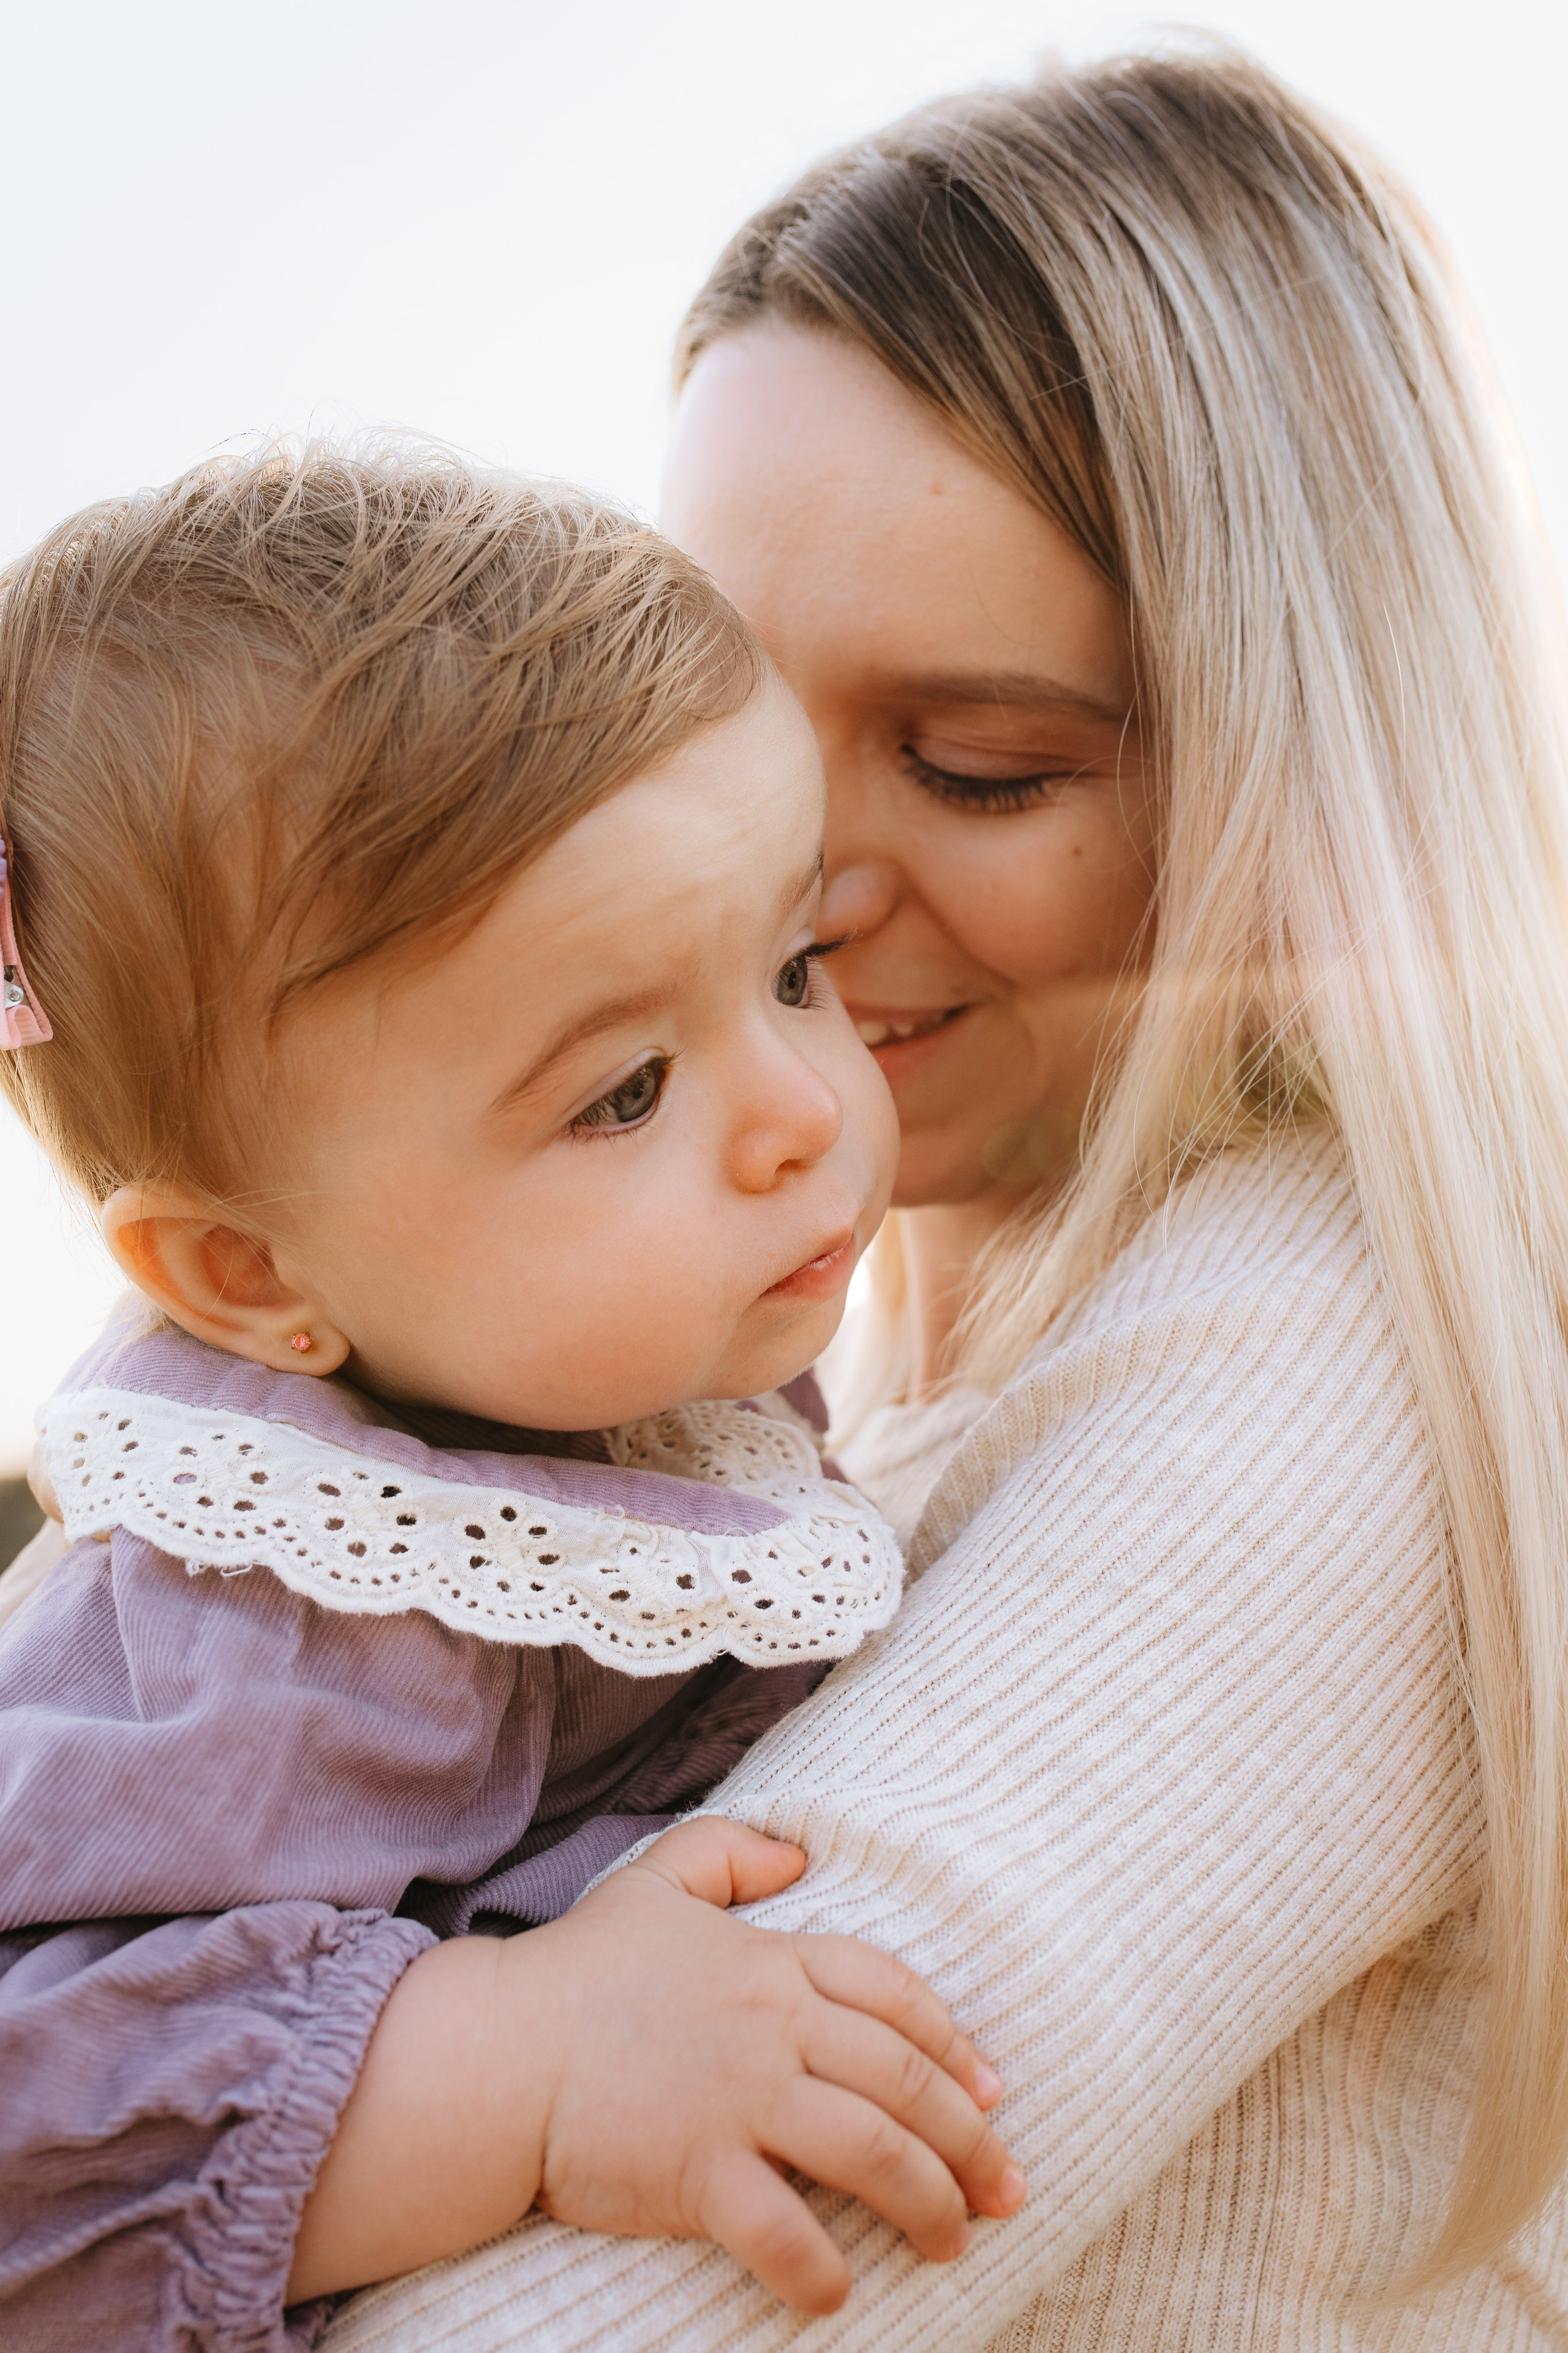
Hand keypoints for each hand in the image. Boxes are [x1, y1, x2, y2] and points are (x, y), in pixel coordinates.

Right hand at [526, 1817, 1025, 2311]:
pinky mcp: (698, 2173)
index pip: (895, 1997)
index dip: (953, 2045)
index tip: (991, 2090)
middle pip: (904, 2082)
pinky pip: (786, 2231)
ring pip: (872, 2153)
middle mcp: (774, 2029)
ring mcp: (739, 2101)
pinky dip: (823, 2269)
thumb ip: (730, 1853)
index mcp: (772, 1962)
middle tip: (1006, 2188)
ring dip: (928, 2204)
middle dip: (971, 2142)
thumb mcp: (656, 1880)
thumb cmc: (576, 1971)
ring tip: (951, 2241)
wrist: (495, 2052)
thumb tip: (798, 1853)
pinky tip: (840, 2290)